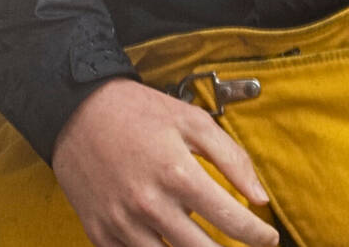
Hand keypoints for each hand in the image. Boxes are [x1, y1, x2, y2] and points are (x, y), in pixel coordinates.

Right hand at [51, 77, 278, 246]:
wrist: (79, 114)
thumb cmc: (142, 114)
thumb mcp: (195, 123)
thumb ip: (233, 160)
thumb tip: (260, 197)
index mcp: (178, 174)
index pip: (230, 220)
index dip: (256, 235)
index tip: (269, 239)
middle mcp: (149, 204)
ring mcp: (121, 223)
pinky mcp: (100, 234)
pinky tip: (171, 246)